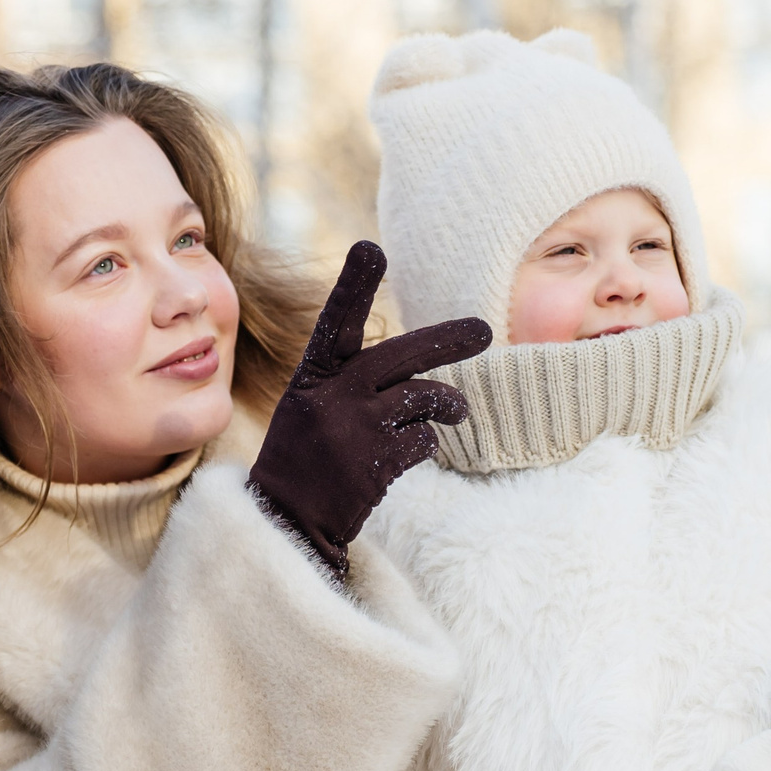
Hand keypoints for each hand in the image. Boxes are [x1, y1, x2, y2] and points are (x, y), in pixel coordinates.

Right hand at [248, 242, 492, 576]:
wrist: (285, 521)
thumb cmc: (303, 459)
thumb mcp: (310, 407)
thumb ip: (351, 380)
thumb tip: (416, 359)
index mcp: (312, 378)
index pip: (334, 322)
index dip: (354, 286)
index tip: (370, 249)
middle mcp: (332, 397)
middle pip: (401, 355)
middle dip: (448, 340)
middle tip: (485, 331)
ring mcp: (353, 430)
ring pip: (424, 397)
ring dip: (450, 404)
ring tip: (458, 411)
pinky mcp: (375, 464)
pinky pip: (423, 440)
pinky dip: (426, 444)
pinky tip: (412, 452)